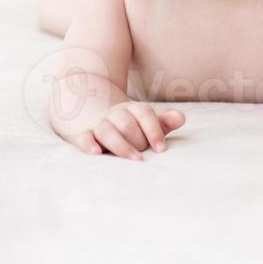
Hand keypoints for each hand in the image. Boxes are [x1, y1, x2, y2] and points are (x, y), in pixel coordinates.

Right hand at [67, 101, 185, 159]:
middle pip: (127, 124)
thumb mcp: (142, 120)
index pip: (144, 114)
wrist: (84, 103)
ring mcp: (97, 123)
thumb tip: (182, 118)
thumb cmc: (124, 122)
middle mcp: (114, 114)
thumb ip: (162, 122)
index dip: (154, 130)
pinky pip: (84, 137)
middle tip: (143, 156)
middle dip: (138, 141)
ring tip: (135, 159)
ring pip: (108, 131)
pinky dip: (89, 144)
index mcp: (131, 109)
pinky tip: (96, 153)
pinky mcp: (80, 133)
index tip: (161, 148)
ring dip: (121, 145)